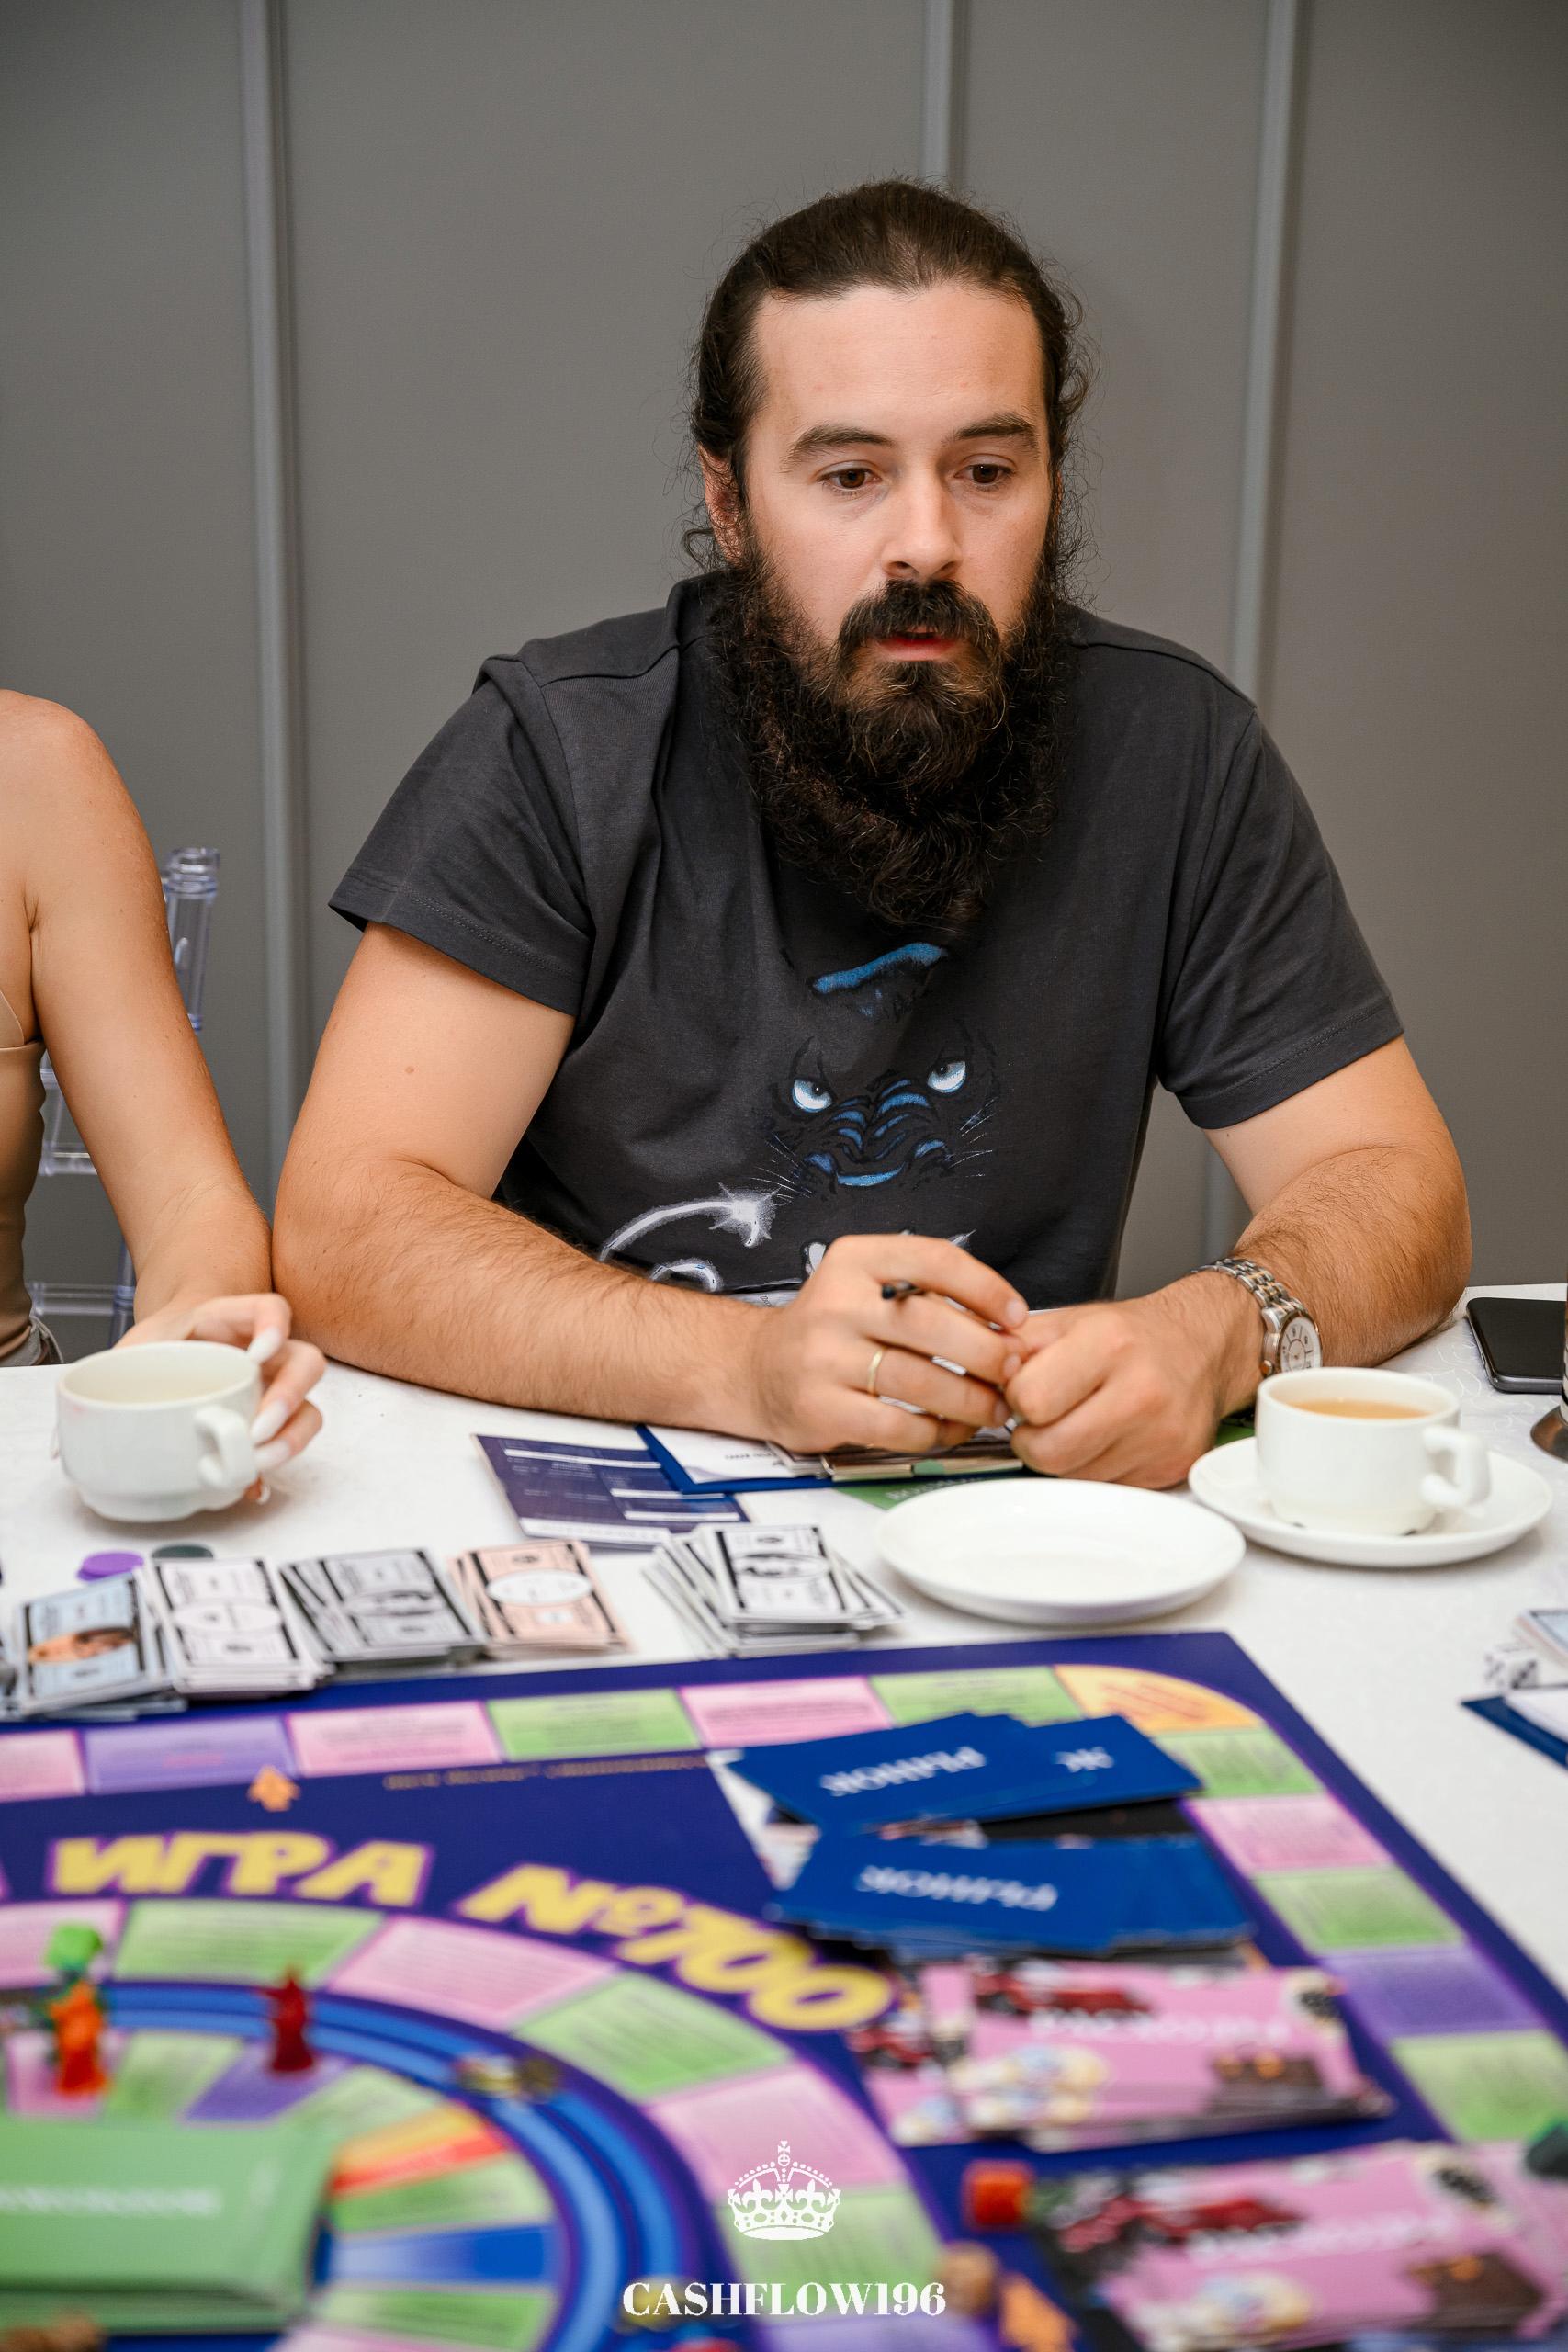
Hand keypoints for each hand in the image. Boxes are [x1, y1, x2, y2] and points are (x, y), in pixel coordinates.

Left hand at [118, 1292, 325, 1473]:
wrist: (175, 1345)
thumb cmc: (162, 1345)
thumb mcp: (136, 1347)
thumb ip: (111, 1377)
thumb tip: (69, 1441)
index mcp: (234, 1322)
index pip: (272, 1310)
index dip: (273, 1328)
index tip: (255, 1356)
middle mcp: (268, 1355)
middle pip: (307, 1363)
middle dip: (289, 1397)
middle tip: (258, 1428)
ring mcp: (274, 1390)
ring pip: (309, 1409)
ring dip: (292, 1438)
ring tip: (259, 1461)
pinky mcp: (270, 1425)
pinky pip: (285, 1445)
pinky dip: (272, 1468)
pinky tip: (252, 1486)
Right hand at [739, 1235, 1027, 1455]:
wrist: (757, 1368)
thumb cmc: (832, 1329)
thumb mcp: (866, 1285)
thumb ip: (925, 1293)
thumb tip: (1007, 1326)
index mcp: (855, 1260)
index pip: (933, 1260)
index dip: (987, 1289)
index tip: (1018, 1317)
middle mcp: (835, 1303)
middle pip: (930, 1324)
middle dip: (986, 1351)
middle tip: (1013, 1370)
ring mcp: (824, 1357)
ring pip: (919, 1381)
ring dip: (970, 1400)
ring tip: (993, 1408)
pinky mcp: (821, 1408)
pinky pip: (896, 1426)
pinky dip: (935, 1433)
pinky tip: (949, 1429)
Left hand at [1004, 1275, 1259, 1487]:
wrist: (1202, 1347)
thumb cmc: (1131, 1336)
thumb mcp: (1070, 1321)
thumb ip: (1016, 1346)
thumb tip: (973, 1375)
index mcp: (1108, 1344)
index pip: (1030, 1400)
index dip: (1017, 1400)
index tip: (1026, 1391)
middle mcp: (1141, 1391)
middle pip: (1048, 1452)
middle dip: (1032, 1440)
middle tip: (1042, 1420)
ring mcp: (1161, 1435)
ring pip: (1074, 1477)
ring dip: (1062, 1457)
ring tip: (1077, 1423)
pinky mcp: (1172, 1467)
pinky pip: (1106, 1487)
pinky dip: (1095, 1468)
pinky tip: (1107, 1438)